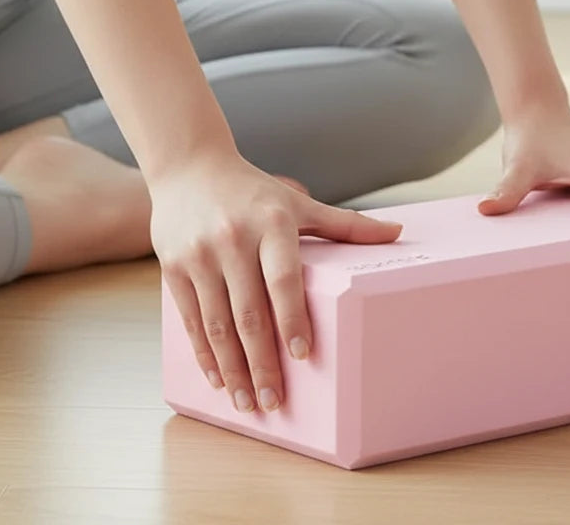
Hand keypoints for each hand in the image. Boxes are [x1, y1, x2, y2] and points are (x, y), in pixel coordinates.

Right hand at [149, 150, 402, 412]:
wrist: (190, 167)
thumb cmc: (253, 191)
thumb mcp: (298, 203)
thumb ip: (345, 223)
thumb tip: (396, 233)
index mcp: (272, 223)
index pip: (283, 279)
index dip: (293, 318)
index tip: (303, 355)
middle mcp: (233, 239)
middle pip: (249, 312)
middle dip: (261, 363)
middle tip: (274, 403)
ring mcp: (199, 254)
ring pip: (217, 323)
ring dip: (232, 369)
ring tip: (247, 402)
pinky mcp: (172, 266)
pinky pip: (191, 318)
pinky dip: (204, 353)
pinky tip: (218, 378)